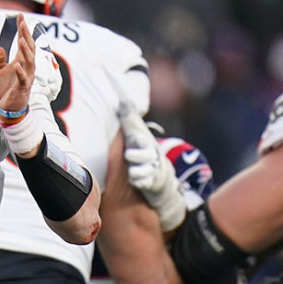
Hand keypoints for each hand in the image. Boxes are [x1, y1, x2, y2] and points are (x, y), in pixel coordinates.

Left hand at [0, 13, 35, 114]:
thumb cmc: (3, 88)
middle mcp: (26, 66)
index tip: (20, 16)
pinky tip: (16, 65)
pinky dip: (20, 72)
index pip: (23, 42)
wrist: (5, 107)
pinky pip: (23, 79)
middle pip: (29, 48)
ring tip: (21, 40)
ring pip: (29, 62)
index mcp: (19, 60)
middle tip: (23, 23)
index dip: (22, 29)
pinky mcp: (23, 88)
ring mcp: (26, 77)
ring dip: (26, 51)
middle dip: (26, 35)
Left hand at [120, 110, 186, 231]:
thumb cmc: (141, 148)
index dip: (139, 138)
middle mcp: (149, 156)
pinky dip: (140, 182)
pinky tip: (134, 181)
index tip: (135, 137)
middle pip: (146, 155)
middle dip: (138, 155)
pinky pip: (144, 183)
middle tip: (128, 154)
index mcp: (145, 143)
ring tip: (132, 172)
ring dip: (139, 171)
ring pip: (145, 171)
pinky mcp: (148, 182)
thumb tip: (123, 100)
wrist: (159, 172)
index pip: (142, 140)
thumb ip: (128, 118)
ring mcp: (149, 170)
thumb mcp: (136, 133)